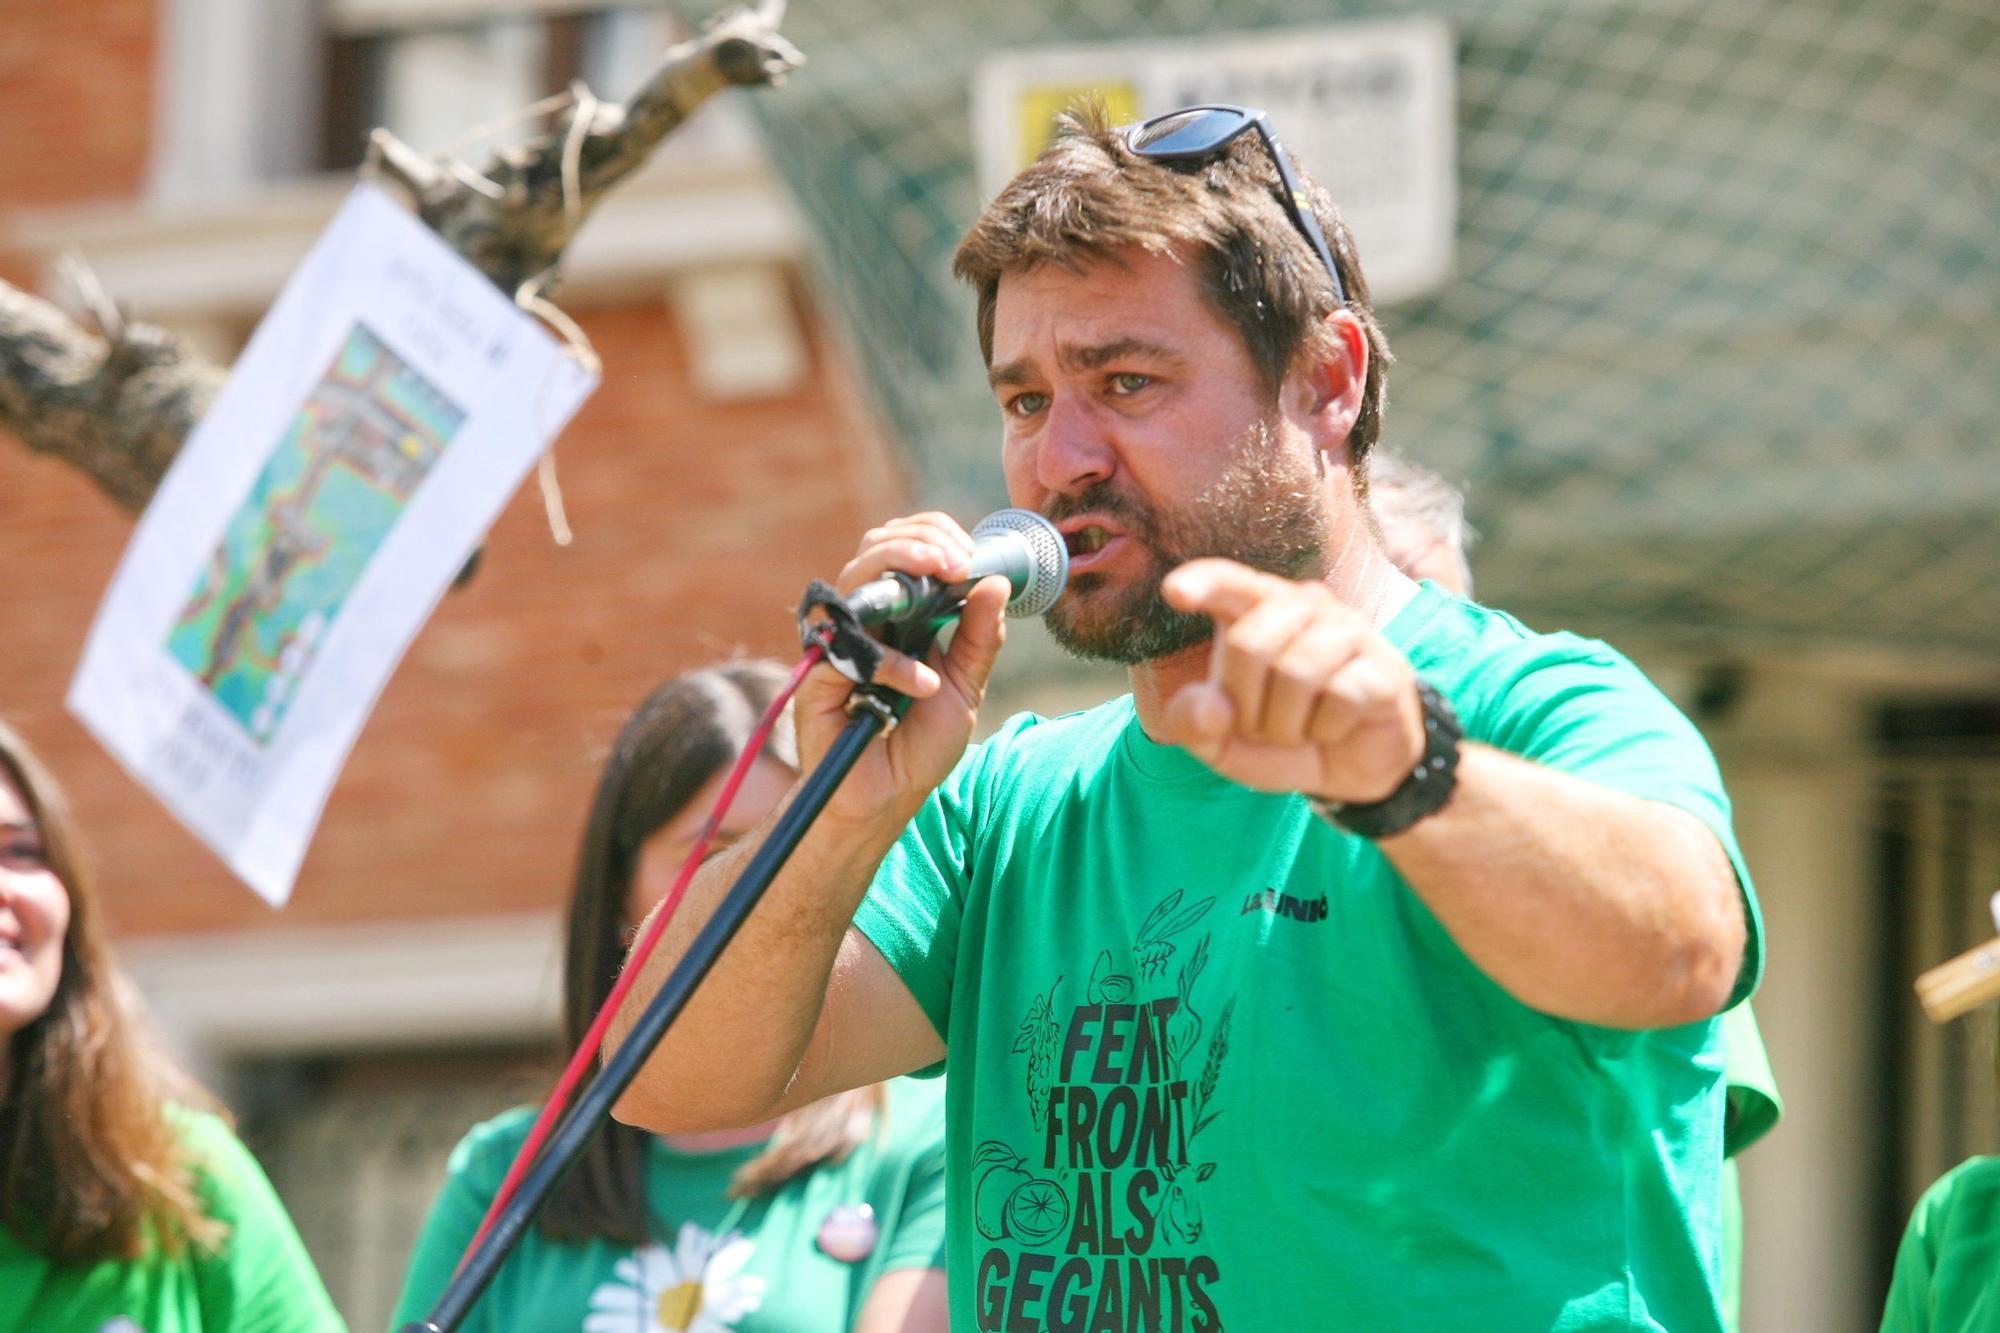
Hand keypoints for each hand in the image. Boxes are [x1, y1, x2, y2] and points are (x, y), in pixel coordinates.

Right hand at [795, 513, 1010, 828]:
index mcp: (898, 616)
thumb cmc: (919, 746)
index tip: (970, 554)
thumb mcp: (967, 687)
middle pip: (874, 548)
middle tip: (956, 560)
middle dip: (919, 541)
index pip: (904, 549)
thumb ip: (980, 637)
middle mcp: (865, 621)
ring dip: (901, 567)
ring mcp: (838, 644)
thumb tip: (997, 581)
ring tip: (943, 578)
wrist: (886, 800)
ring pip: (853, 579)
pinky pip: (847, 649)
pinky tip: (923, 684)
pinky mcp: (818, 678)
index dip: (933, 536)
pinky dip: (890, 662)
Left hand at [1158, 558, 1423, 802]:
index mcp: (1258, 611)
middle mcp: (1306, 607)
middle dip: (1245, 705)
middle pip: (1249, 643)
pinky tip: (1334, 730)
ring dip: (1285, 723)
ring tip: (1300, 731)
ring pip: (1296, 670)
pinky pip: (1340, 696)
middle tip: (1264, 728)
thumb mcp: (1223, 742)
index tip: (1174, 593)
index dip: (1205, 583)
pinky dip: (1325, 730)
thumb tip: (1209, 707)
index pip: (1231, 582)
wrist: (1353, 769)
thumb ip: (1195, 724)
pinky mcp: (1384, 669)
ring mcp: (1351, 632)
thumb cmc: (1282, 738)